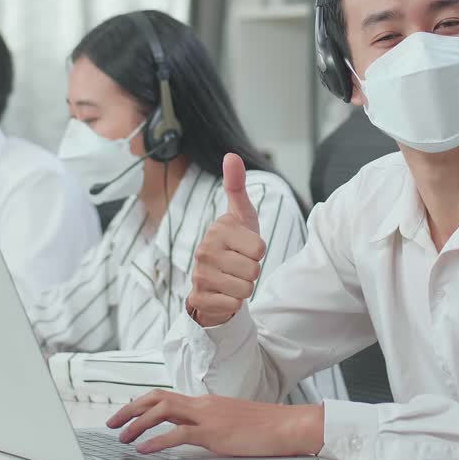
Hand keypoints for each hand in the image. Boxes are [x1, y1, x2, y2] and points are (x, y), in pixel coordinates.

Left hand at [106, 390, 322, 455]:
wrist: (287, 426)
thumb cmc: (264, 427)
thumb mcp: (231, 422)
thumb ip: (210, 425)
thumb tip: (193, 433)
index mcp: (205, 402)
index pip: (165, 396)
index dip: (141, 404)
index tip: (125, 415)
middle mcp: (202, 404)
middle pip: (156, 398)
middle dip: (130, 408)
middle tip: (111, 422)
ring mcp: (208, 416)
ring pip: (162, 410)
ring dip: (137, 423)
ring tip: (122, 437)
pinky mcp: (214, 433)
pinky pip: (178, 433)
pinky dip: (156, 441)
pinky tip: (143, 449)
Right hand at [185, 154, 264, 326]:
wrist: (215, 281)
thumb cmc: (235, 244)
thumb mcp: (242, 216)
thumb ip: (237, 187)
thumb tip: (231, 155)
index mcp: (217, 229)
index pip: (260, 248)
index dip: (259, 252)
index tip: (245, 248)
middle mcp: (204, 250)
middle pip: (254, 269)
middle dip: (252, 272)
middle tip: (239, 266)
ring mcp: (199, 275)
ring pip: (245, 289)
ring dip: (244, 288)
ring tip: (232, 279)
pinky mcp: (198, 298)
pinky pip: (232, 304)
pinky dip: (233, 303)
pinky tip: (223, 293)